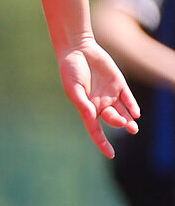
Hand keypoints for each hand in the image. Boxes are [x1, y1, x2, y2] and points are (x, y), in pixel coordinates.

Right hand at [59, 38, 138, 157]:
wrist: (78, 50)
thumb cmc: (70, 70)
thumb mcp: (73, 88)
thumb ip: (82, 103)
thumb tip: (92, 116)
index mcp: (86, 108)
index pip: (95, 130)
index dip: (102, 142)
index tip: (110, 154)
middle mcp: (99, 104)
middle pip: (111, 119)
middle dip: (118, 123)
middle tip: (123, 124)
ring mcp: (110, 94)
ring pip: (123, 112)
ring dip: (128, 120)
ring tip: (133, 128)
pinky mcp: (119, 83)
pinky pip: (128, 98)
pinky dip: (132, 105)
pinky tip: (136, 113)